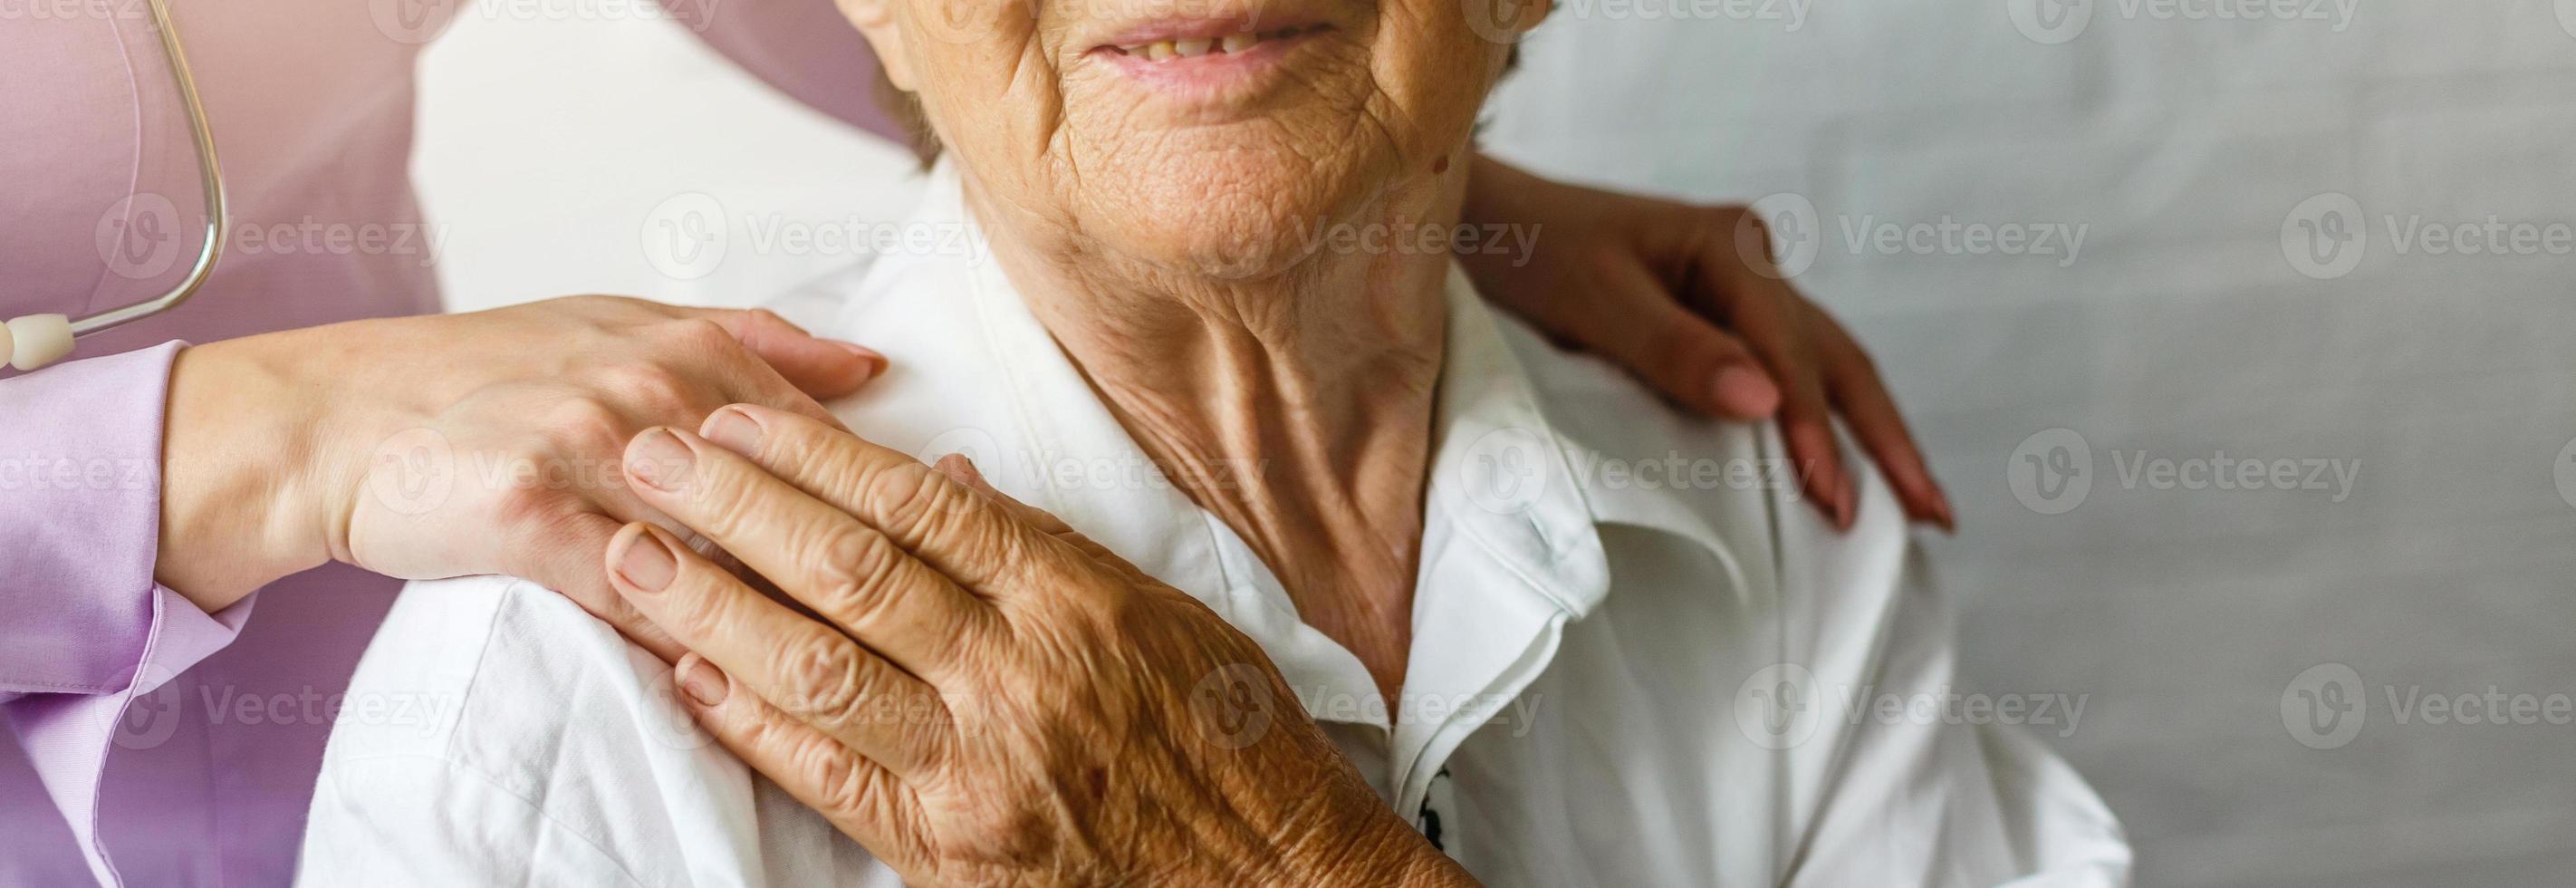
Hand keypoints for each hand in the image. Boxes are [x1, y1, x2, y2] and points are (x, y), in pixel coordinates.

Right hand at [155, 297, 882, 630]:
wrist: (340, 418)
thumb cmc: (484, 376)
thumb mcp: (623, 327)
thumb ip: (753, 344)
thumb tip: (866, 366)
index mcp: (687, 348)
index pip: (825, 435)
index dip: (883, 506)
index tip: (932, 562)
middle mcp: (652, 391)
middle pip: (792, 494)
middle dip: (854, 568)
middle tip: (912, 634)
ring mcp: (595, 450)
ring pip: (725, 546)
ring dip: (786, 612)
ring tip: (846, 671)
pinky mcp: (537, 514)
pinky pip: (638, 592)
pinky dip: (688, 639)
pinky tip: (730, 680)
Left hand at [600, 404, 1471, 886]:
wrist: (1274, 880)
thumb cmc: (1232, 743)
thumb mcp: (1168, 615)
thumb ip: (1047, 548)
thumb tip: (945, 478)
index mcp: (1078, 600)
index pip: (917, 505)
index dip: (812, 456)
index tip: (736, 416)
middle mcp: (1021, 676)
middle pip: (847, 572)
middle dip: (733, 506)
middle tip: (649, 453)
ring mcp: (978, 769)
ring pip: (814, 669)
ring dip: (709, 605)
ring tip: (632, 552)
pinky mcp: (947, 849)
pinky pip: (824, 775)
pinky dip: (747, 722)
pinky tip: (688, 675)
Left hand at [1459, 154, 1952, 530]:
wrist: (1486, 226)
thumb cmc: (1531, 256)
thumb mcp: (1593, 300)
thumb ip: (1674, 349)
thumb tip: (1769, 402)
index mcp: (1731, 247)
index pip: (1791, 353)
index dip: (1815, 432)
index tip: (1836, 503)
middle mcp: (1752, 264)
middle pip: (1839, 359)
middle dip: (1887, 440)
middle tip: (1936, 517)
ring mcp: (1743, 293)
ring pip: (1827, 368)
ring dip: (1871, 436)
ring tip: (1919, 509)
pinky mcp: (1724, 323)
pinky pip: (1791, 376)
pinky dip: (1826, 425)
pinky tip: (1847, 471)